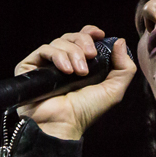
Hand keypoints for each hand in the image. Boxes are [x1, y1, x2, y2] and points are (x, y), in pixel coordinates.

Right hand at [14, 25, 136, 139]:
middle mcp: (62, 62)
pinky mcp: (30, 66)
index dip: (89, 33)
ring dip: (73, 53)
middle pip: (71, 37)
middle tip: (91, 56)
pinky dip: (58, 56)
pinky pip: (44, 50)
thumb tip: (120, 41)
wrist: (63, 124)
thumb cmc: (86, 111)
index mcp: (80, 64)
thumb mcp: (113, 90)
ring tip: (78, 72)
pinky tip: (66, 71)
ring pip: (59, 42)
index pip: (81, 38)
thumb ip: (125, 67)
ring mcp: (45, 64)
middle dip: (83, 42)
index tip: (99, 34)